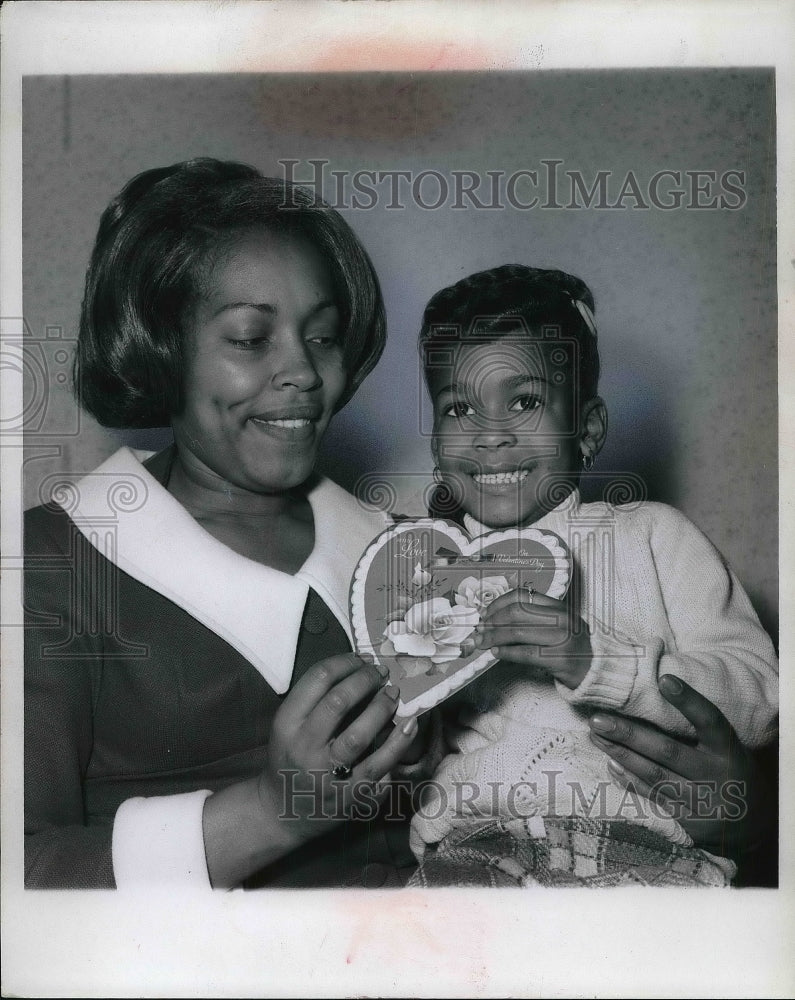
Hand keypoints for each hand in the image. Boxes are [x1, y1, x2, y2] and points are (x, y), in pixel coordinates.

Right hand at [203, 653, 417, 886]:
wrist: (282, 812)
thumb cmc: (291, 757)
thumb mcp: (291, 725)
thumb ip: (317, 700)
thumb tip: (361, 668)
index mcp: (287, 724)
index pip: (317, 679)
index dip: (345, 662)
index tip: (361, 660)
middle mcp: (304, 748)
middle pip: (339, 703)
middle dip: (366, 681)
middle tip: (382, 674)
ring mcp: (327, 775)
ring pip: (360, 736)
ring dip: (383, 709)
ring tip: (394, 694)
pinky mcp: (350, 798)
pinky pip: (379, 768)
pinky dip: (398, 745)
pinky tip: (410, 727)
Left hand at [467, 588, 591, 688]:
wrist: (597, 669)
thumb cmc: (571, 646)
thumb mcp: (557, 624)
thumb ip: (533, 617)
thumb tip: (494, 619)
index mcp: (558, 606)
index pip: (522, 596)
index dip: (498, 603)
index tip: (485, 613)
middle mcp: (561, 619)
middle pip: (515, 613)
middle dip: (491, 621)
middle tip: (479, 630)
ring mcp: (561, 638)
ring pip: (517, 633)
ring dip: (493, 638)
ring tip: (482, 642)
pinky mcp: (559, 659)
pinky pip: (525, 653)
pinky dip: (506, 653)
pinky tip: (496, 653)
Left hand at [588, 674, 774, 858]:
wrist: (756, 824)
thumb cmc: (731, 771)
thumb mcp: (727, 747)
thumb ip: (699, 728)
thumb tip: (658, 693)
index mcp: (729, 751)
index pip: (710, 720)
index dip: (689, 701)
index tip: (665, 680)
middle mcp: (717, 776)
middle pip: (668, 751)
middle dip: (628, 734)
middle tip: (598, 719)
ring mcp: (703, 803)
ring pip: (654, 776)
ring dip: (621, 755)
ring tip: (596, 736)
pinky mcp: (689, 824)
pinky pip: (653, 798)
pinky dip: (629, 780)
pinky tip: (611, 763)